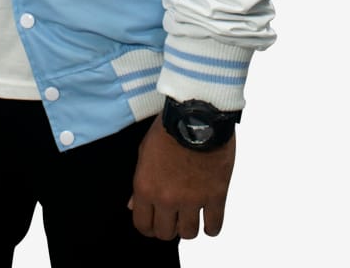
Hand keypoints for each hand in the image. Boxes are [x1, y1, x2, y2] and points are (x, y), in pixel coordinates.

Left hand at [128, 115, 235, 239]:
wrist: (198, 114)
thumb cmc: (169, 128)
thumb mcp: (145, 151)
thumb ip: (139, 183)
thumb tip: (133, 206)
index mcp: (146, 188)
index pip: (143, 225)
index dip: (148, 225)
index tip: (155, 220)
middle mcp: (167, 199)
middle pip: (165, 233)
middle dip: (168, 226)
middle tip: (174, 216)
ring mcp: (192, 200)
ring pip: (189, 234)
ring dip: (189, 226)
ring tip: (191, 214)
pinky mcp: (215, 196)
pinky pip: (214, 227)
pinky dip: (211, 226)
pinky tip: (209, 217)